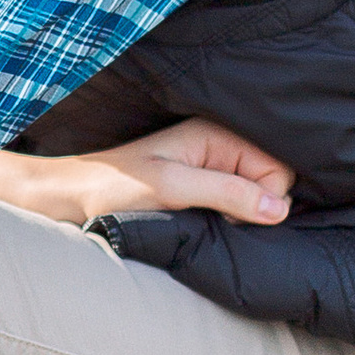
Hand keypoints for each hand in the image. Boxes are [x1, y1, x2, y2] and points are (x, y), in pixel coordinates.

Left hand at [0, 119, 293, 229]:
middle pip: (273, 183)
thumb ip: (226, 193)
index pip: (278, 170)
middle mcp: (223, 145)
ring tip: (201, 217)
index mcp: (219, 133)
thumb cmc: (118, 187)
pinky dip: (229, 218)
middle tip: (211, 216)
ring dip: (239, 215)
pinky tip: (203, 220)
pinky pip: (238, 204)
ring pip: (257, 197)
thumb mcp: (172, 189)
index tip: (228, 213)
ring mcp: (215, 166)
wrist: (76, 197)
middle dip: (253, 207)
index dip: (262, 199)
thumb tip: (278, 208)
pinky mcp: (205, 186)